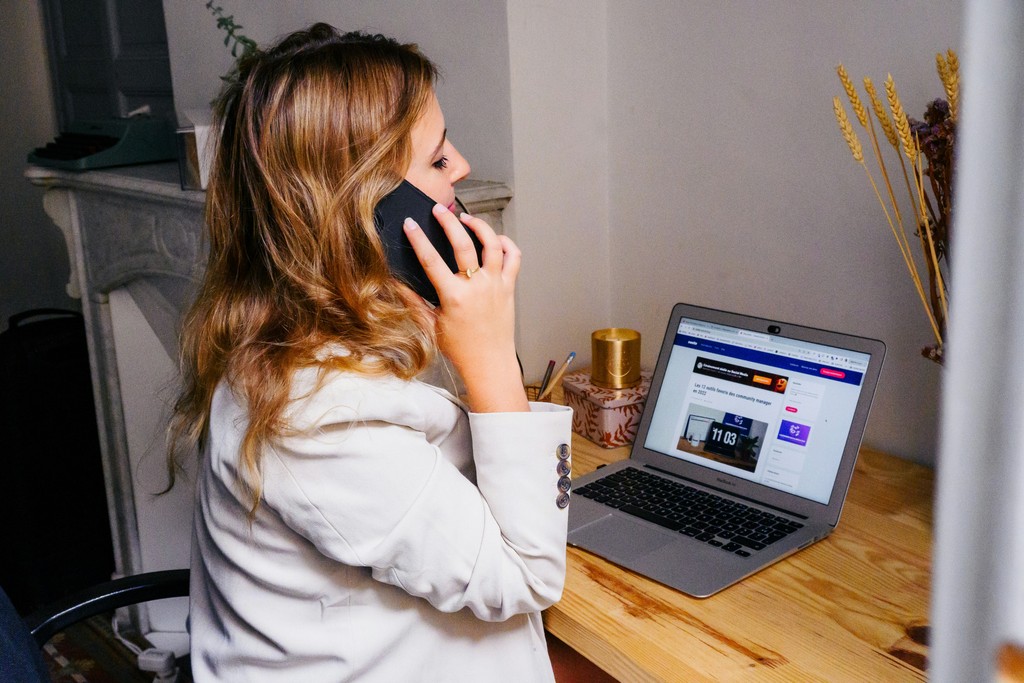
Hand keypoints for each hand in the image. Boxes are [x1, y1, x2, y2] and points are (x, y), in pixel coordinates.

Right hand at [403, 204, 528, 411]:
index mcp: (454, 297)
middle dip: (449, 222)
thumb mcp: (431, 326)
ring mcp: (496, 285)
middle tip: (439, 210)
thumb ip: (413, 302)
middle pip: (463, 244)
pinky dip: (505, 243)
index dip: (418, 239)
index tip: (410, 224)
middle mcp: (477, 287)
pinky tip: (494, 239)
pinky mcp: (509, 288)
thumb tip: (395, 283)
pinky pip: (513, 257)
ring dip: (479, 226)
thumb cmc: (460, 349)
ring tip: (466, 219)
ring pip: (492, 245)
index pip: (432, 260)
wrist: (490, 364)